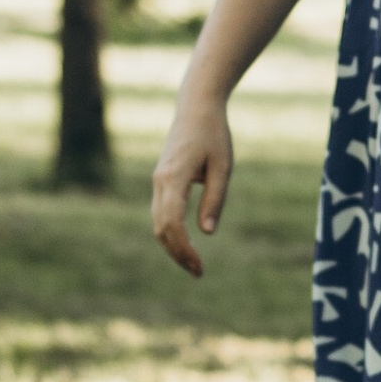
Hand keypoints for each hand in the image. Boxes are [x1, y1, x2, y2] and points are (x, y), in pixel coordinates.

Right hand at [152, 88, 233, 276]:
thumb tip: (207, 232)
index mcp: (174, 176)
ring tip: (194, 265)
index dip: (184, 248)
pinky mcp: (161, 182)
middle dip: (178, 254)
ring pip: (157, 223)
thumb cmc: (214, 134)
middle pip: (161, 228)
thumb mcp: (223, 167)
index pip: (172, 222)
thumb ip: (215, 198)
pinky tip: (186, 245)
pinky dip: (171, 234)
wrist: (196, 108)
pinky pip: (160, 214)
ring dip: (173, 246)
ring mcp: (158, 181)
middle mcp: (160, 181)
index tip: (200, 266)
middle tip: (199, 272)